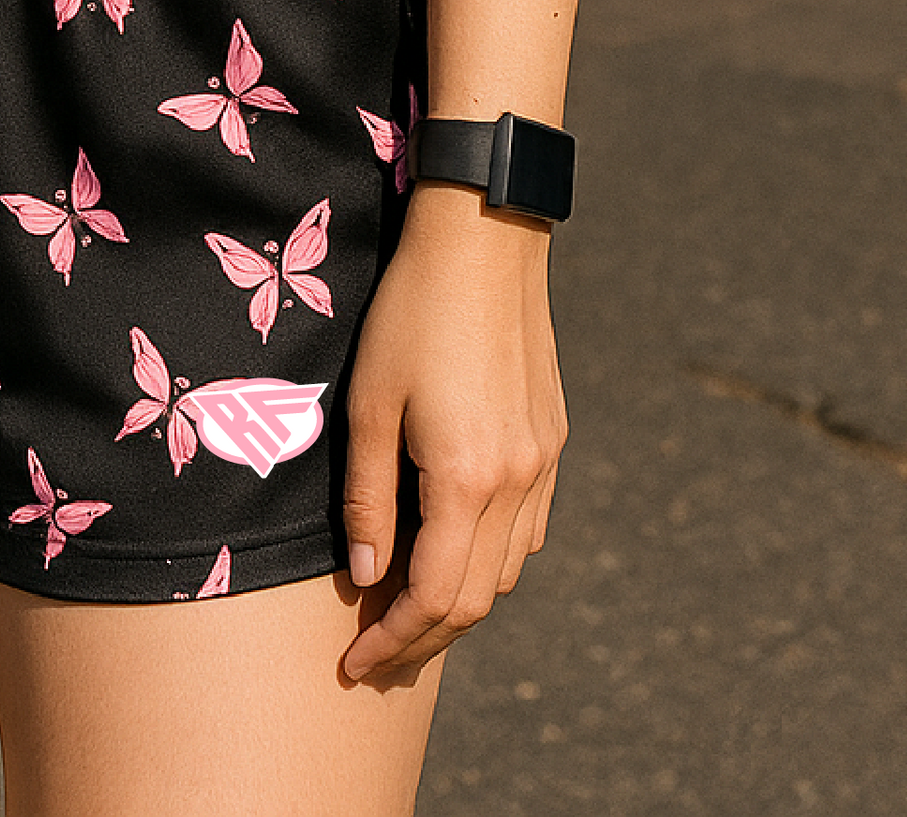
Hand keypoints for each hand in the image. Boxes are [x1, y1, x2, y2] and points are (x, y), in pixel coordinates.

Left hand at [337, 185, 566, 686]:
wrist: (484, 242)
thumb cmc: (411, 313)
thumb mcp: (368, 403)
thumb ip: (366, 498)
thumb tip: (366, 577)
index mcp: (467, 479)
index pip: (434, 598)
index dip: (393, 641)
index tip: (354, 664)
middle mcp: (517, 483)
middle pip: (477, 600)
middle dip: (425, 639)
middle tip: (377, 656)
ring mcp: (543, 463)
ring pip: (508, 570)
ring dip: (460, 602)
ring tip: (407, 610)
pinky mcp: (552, 440)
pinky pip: (528, 529)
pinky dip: (491, 559)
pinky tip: (455, 550)